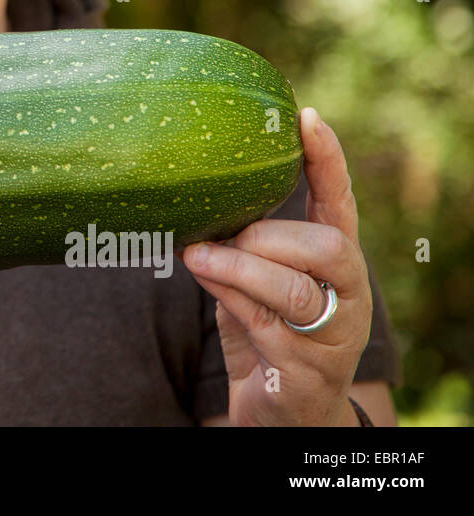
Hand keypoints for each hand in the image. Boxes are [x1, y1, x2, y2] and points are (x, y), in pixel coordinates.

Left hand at [181, 107, 370, 425]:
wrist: (282, 415)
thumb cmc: (265, 333)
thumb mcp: (251, 281)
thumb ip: (237, 244)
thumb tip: (185, 192)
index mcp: (336, 265)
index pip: (340, 203)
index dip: (327, 161)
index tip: (306, 117)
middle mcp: (348, 297)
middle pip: (330, 248)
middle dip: (273, 235)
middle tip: (227, 234)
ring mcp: (334, 338)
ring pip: (298, 290)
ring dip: (241, 267)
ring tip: (196, 254)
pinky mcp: (307, 373)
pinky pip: (268, 327)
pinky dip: (230, 297)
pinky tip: (205, 280)